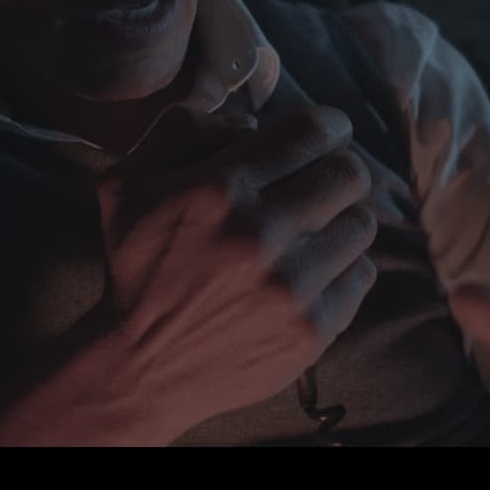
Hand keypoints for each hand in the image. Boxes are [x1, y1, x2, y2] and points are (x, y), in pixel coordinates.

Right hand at [0, 105, 379, 443]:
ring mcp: (291, 286)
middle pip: (349, 174)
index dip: (327, 126)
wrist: (139, 367)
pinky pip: (362, 275)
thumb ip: (185, 128)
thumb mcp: (127, 181)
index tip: (324, 134)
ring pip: (362, 224)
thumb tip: (253, 122)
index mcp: (219, 189)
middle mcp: (260, 234)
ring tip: (310, 234)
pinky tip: (309, 275)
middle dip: (336, 171)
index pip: (312, 132)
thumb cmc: (136, 265)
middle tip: (317, 185)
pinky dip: (342, 270)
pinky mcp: (312, 329)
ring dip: (340, 222)